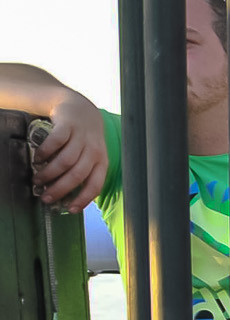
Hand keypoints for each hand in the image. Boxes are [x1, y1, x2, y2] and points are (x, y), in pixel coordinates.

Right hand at [31, 94, 108, 212]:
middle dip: (60, 189)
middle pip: (77, 175)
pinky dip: (45, 153)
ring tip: (38, 180)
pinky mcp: (68, 126)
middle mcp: (94, 150)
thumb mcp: (90, 155)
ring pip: (66, 161)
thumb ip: (81, 172)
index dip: (83, 199)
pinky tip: (37, 159)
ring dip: (49, 173)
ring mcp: (81, 137)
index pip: (95, 185)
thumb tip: (66, 197)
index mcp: (101, 161)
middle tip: (46, 198)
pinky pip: (56, 142)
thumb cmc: (83, 139)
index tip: (70, 210)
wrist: (79, 108)